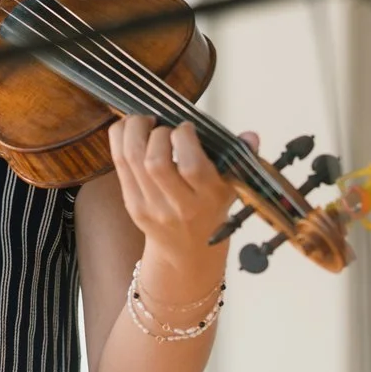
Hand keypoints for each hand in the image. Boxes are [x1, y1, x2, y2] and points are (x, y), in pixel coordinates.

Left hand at [107, 116, 247, 273]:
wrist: (188, 250)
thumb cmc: (211, 209)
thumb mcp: (232, 187)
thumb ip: (241, 158)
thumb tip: (251, 135)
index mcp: (209, 198)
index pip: (191, 167)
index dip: (184, 137)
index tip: (186, 127)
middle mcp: (179, 206)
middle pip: (155, 162)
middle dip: (156, 133)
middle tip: (162, 125)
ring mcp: (151, 207)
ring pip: (132, 159)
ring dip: (133, 130)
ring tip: (143, 121)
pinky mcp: (132, 205)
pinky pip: (119, 165)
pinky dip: (120, 139)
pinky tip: (129, 130)